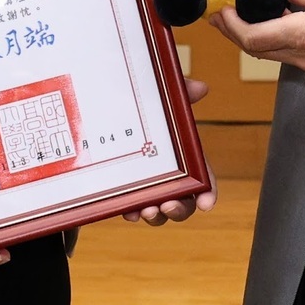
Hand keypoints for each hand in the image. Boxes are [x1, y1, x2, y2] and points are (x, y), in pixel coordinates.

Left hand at [121, 76, 216, 225]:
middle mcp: (167, 173)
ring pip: (159, 210)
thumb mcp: (157, 95)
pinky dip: (132, 211)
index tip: (206, 204)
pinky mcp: (125, 190)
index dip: (208, 192)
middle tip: (169, 205)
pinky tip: (127, 209)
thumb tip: (201, 88)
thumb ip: (180, 91)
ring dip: (156, 216)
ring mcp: (146, 184)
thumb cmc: (137, 105)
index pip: (202, 176)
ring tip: (147, 210)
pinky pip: (132, 208)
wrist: (96, 111)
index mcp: (182, 153)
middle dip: (180, 209)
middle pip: (184, 200)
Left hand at [212, 0, 304, 82]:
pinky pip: (291, 56)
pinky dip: (278, 39)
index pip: (252, 38)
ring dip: (255, 35)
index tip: (221, 7)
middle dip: (234, 31)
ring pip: (273, 54)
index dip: (230, 24)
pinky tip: (281, 21)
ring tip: (249, 10)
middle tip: (222, 10)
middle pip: (256, 49)